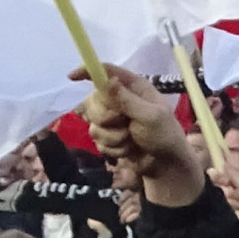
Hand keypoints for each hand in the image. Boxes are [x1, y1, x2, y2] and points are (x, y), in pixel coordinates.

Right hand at [89, 71, 203, 211]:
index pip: (106, 72)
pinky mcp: (109, 137)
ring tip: (131, 140)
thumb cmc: (164, 135)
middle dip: (105, 117)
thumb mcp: (150, 116)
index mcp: (133, 87)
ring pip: (93, 124)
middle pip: (93, 101)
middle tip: (123, 123)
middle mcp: (120, 100)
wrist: (166, 165)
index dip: (88, 72)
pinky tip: (128, 150)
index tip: (72, 78)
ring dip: (112, 137)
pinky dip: (113, 148)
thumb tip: (107, 80)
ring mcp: (113, 120)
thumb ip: (127, 100)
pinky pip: (97, 141)